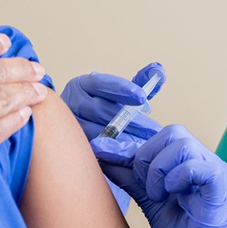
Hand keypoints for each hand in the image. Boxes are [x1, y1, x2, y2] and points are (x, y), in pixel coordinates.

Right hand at [61, 63, 165, 211]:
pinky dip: (112, 153)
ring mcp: (69, 125)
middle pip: (101, 110)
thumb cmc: (105, 110)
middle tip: (153, 130)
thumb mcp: (122, 95)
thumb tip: (157, 69)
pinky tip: (130, 157)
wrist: (79, 133)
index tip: (142, 97)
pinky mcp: (71, 146)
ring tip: (145, 145)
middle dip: (130, 121)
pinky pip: (92, 150)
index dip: (123, 89)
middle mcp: (72, 102)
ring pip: (96, 132)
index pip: (101, 83)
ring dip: (123, 139)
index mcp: (83, 85)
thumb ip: (140, 83)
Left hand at [92, 125, 226, 227]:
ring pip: (182, 144)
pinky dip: (175, 178)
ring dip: (158, 169)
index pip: (164, 136)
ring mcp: (218, 175)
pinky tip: (170, 197)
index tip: (105, 155)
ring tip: (157, 196)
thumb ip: (131, 176)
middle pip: (173, 132)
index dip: (134, 146)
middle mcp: (209, 164)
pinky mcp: (222, 191)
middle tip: (144, 187)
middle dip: (147, 156)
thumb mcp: (150, 201)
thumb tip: (103, 152)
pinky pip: (197, 166)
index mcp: (195, 164)